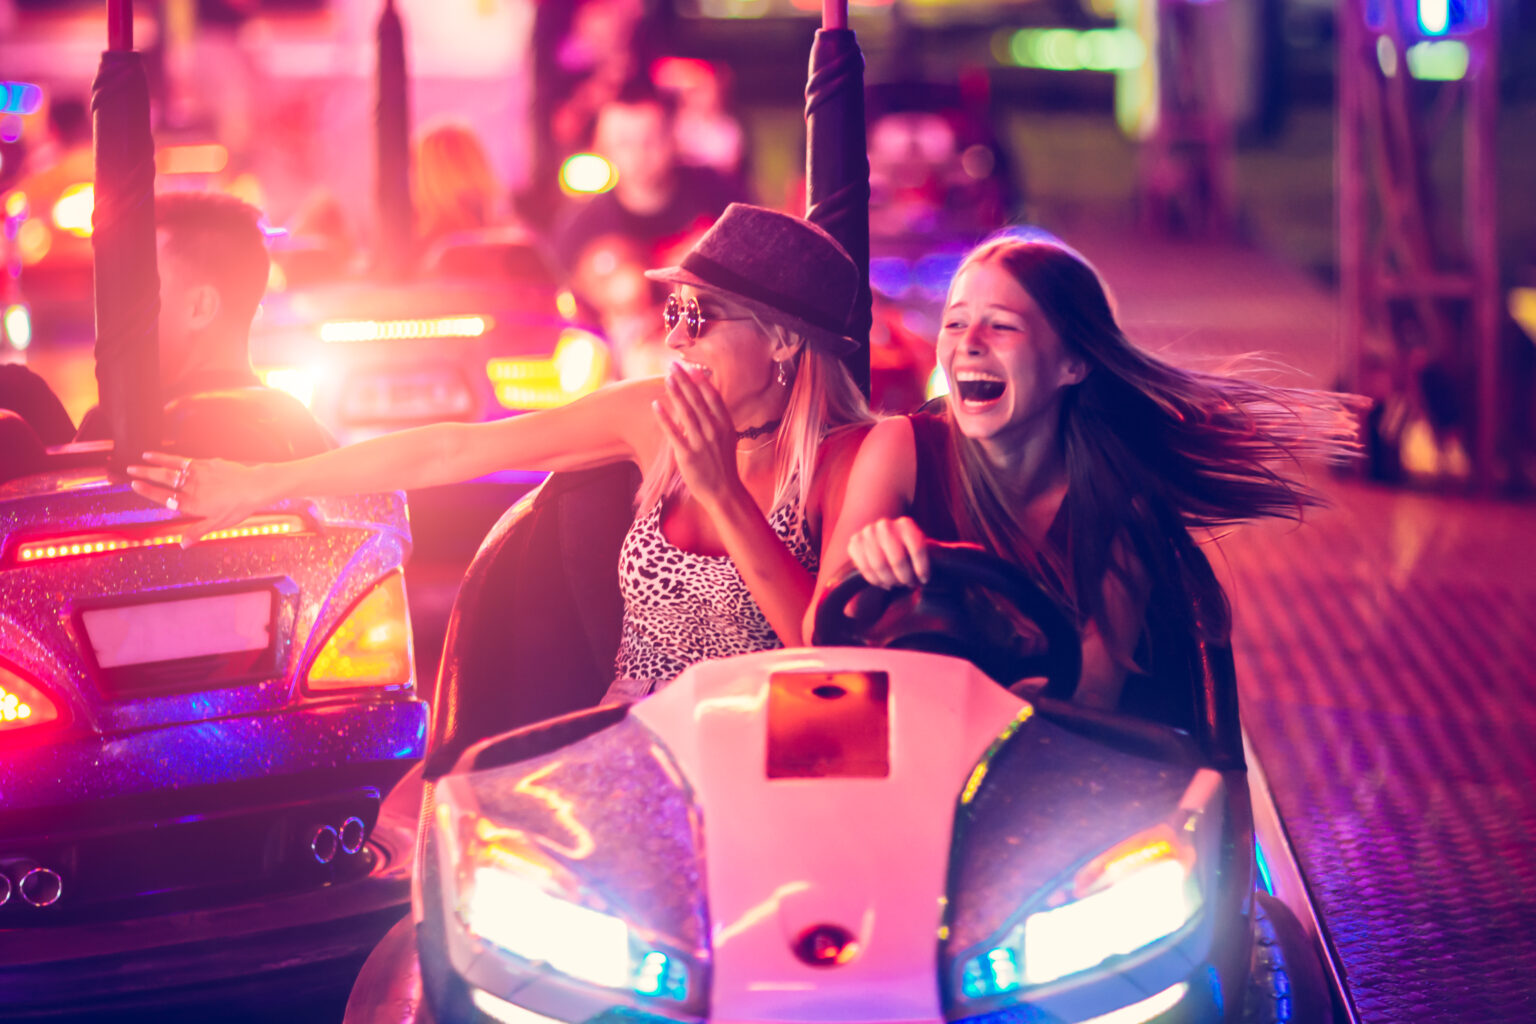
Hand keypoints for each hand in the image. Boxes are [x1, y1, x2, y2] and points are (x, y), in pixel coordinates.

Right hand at [126, 452, 265, 545]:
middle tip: (130, 471)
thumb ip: (198, 531)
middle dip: (145, 473)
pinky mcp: (207, 463)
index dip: (148, 491)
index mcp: (192, 503)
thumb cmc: (238, 507)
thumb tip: (182, 545)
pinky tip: (165, 455)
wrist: (256, 487)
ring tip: (142, 458)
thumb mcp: (218, 523)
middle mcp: (192, 486)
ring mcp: (199, 473)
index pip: (164, 497)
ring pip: (173, 465)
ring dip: (156, 461)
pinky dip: (171, 457)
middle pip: (164, 478)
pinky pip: (185, 459)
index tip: (134, 485)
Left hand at [652, 363, 742, 509]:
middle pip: (697, 400)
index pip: (712, 396)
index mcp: (726, 424)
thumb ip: (718, 419)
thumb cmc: (723, 464)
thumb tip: (706, 399)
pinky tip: (656, 405)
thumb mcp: (727, 438)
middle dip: (685, 380)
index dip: (700, 380)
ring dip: (676, 393)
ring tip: (667, 378)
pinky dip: (665, 418)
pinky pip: (674, 433)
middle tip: (673, 365)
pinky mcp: (687, 455)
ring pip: (686, 412)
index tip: (690, 366)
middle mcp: (714, 430)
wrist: (725, 492)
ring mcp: (701, 442)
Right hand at [846, 516, 931, 588]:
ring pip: (879, 565)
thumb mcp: (917, 545)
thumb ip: (925, 555)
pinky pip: (864, 568)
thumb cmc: (905, 546)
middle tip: (908, 584)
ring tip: (896, 584)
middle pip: (897, 559)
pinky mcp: (854, 542)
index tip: (924, 580)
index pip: (917, 549)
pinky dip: (875, 580)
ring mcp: (868, 533)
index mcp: (906, 524)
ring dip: (890, 580)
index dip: (922, 568)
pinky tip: (883, 583)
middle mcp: (886, 525)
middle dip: (904, 577)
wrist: (881, 535)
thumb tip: (926, 575)